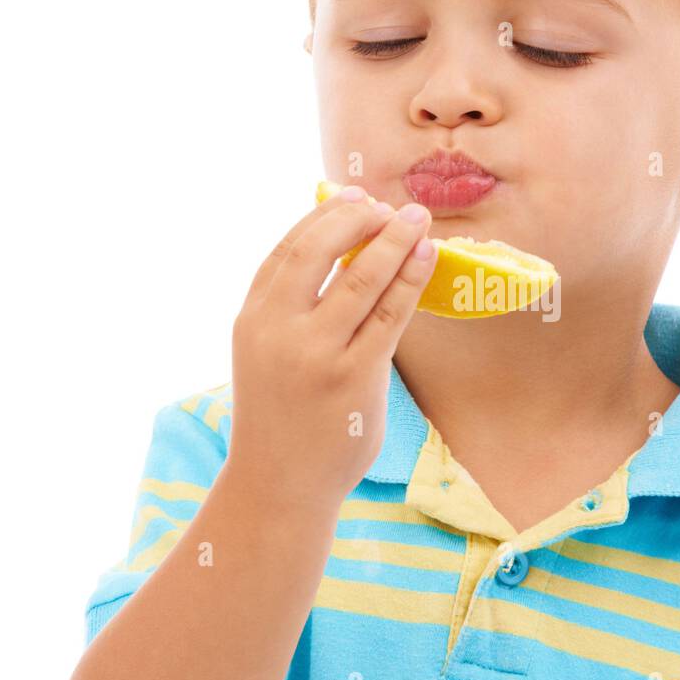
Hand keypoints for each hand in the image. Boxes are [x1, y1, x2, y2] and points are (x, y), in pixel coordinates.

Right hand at [226, 189, 435, 506]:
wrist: (279, 483)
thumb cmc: (279, 416)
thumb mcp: (263, 354)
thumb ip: (289, 309)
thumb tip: (343, 253)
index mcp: (252, 319)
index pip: (287, 250)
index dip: (323, 216)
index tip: (352, 195)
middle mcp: (279, 330)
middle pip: (320, 251)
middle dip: (359, 218)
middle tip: (390, 205)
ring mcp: (317, 353)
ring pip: (363, 278)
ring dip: (395, 240)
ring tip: (418, 219)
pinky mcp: (356, 376)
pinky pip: (391, 315)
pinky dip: (411, 278)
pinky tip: (427, 256)